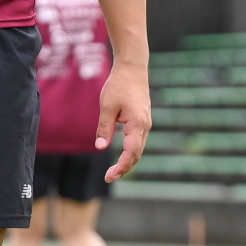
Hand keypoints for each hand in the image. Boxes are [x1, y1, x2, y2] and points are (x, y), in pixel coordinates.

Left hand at [95, 63, 150, 182]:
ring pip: (139, 148)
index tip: (110, 176)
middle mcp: (145, 126)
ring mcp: (146, 123)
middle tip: (109, 177)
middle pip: (137, 154)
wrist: (132, 68)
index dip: (121, 167)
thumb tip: (100, 147)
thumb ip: (104, 128)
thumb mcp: (107, 106)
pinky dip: (131, 152)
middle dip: (124, 168)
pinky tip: (122, 156)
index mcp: (137, 123)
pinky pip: (138, 141)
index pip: (131, 153)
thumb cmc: (119, 85)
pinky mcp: (143, 120)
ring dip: (128, 161)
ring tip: (114, 171)